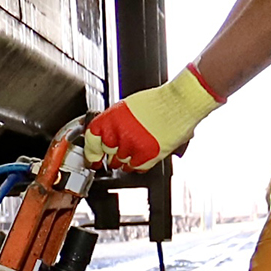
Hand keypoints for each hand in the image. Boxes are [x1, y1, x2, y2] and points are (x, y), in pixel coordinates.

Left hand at [83, 65, 221, 171]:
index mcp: (111, 118)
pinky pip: (136, 167)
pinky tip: (143, 154)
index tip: (93, 158)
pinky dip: (138, 164)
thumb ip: (114, 122)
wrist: (179, 104)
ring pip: (121, 162)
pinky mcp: (147, 157)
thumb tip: (106, 134)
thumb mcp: (127, 107)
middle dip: (112, 152)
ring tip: (137, 146)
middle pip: (108, 152)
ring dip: (126, 158)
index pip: (92, 140)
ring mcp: (132, 146)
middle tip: (121, 148)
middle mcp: (119, 133)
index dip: (91, 151)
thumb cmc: (158, 102)